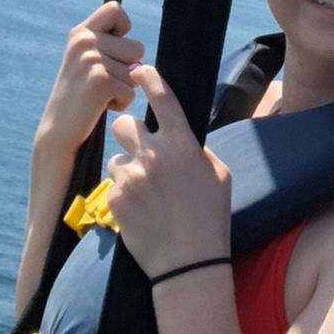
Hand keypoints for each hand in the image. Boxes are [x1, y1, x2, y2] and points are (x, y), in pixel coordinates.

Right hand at [35, 3, 144, 161]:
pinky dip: (121, 102)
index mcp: (80, 32)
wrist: (58, 130)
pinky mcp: (99, 80)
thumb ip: (106, 44)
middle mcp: (84, 41)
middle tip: (101, 82)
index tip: (113, 50)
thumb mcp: (86, 60)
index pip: (115, 10)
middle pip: (137, 47)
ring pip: (136, 71)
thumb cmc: (79, 96)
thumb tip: (139, 47)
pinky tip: (99, 106)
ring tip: (98, 94)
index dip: (123, 29)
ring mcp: (91, 59)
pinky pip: (131, 90)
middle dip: (127, 69)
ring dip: (123, 88)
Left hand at [106, 65, 232, 277]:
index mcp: (183, 144)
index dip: (149, 78)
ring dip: (127, 169)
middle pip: (125, 124)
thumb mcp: (220, 177)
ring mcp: (132, 177)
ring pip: (116, 158)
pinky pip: (113, 185)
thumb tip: (184, 139)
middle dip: (130, 134)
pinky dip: (123, 195)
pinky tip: (140, 212)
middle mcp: (154, 155)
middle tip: (141, 151)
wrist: (188, 264)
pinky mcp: (115, 199)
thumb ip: (199, 151)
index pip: (162, 98)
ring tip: (146, 194)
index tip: (140, 70)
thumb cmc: (210, 220)